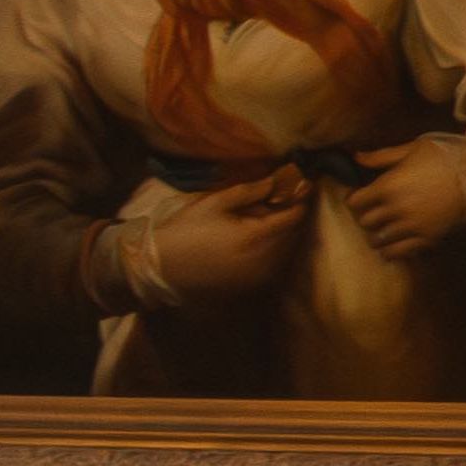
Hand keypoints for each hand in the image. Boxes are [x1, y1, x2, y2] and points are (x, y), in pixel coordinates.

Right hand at [135, 173, 308, 306]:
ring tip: (268, 216)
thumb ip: (249, 192)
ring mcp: (258, 274)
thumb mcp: (214, 203)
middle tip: (285, 196)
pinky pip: (273, 262)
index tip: (304, 184)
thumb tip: (275, 181)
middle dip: (291, 214)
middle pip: (294, 233)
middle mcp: (264, 259)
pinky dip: (273, 248)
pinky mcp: (251, 283)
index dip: (300, 197)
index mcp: (255, 236)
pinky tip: (256, 238)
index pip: (293, 216)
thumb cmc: (185, 230)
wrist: (162, 266)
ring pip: (286, 249)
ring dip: (283, 232)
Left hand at [346, 133, 465, 258]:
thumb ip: (382, 156)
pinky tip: (392, 246)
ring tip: (381, 230)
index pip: (355, 202)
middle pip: (365, 223)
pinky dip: (392, 251)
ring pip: (379, 240)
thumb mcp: (413, 148)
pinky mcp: (429, 238)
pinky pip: (401, 253)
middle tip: (371, 213)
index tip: (359, 198)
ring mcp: (413, 226)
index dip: (354, 200)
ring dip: (377, 236)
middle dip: (365, 217)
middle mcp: (397, 208)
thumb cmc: (449, 156)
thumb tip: (356, 157)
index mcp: (389, 185)